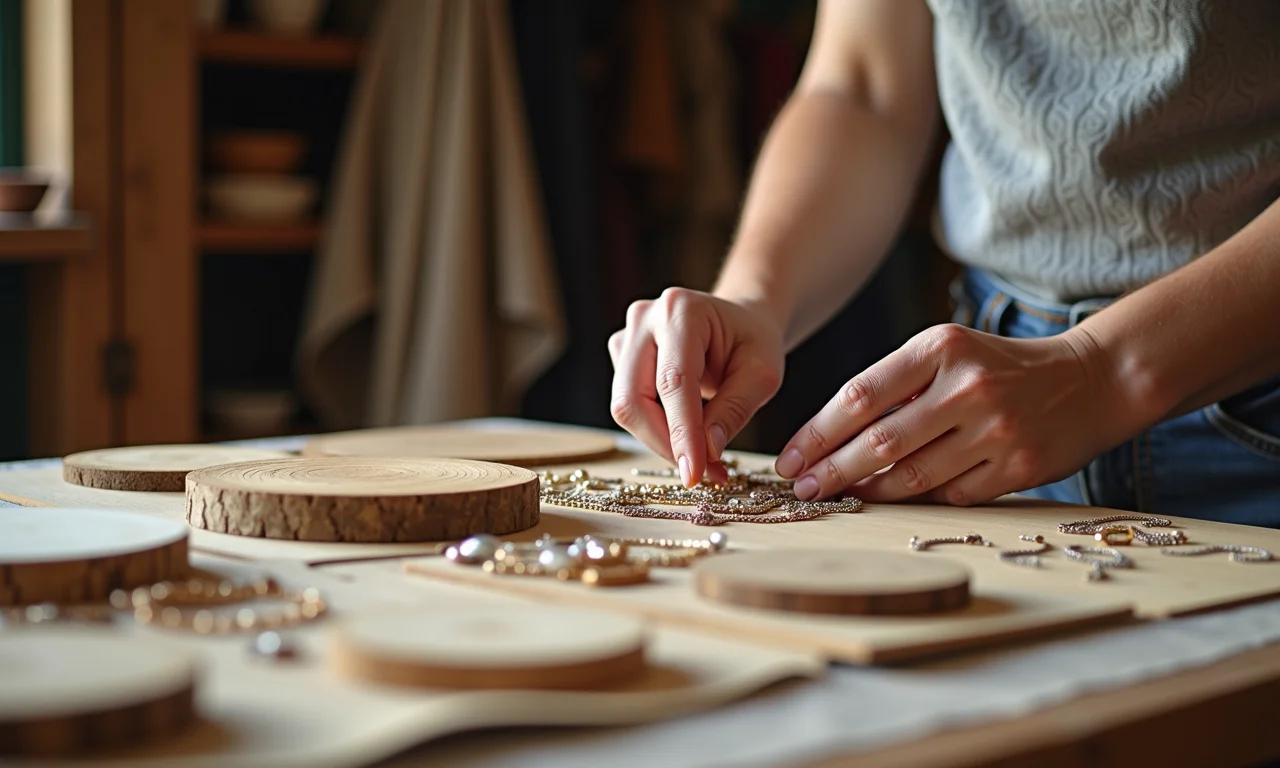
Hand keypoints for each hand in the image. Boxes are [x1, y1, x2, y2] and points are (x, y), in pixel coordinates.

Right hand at [609, 288, 785, 486]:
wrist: (739, 322)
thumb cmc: (752, 341)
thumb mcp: (762, 374)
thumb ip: (735, 410)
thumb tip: (707, 451)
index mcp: (682, 310)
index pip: (673, 381)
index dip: (682, 432)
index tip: (694, 473)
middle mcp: (645, 319)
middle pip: (634, 398)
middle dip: (664, 443)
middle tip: (701, 473)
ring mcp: (627, 337)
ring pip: (627, 407)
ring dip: (662, 441)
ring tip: (703, 458)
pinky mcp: (621, 358)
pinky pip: (631, 406)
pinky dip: (657, 430)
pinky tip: (688, 435)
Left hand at [774, 323, 1130, 504]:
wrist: (1092, 379)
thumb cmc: (998, 367)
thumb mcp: (947, 353)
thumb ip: (895, 385)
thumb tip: (828, 438)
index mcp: (940, 348)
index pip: (860, 396)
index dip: (817, 433)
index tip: (789, 457)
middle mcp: (968, 387)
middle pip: (880, 442)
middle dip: (831, 471)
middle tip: (801, 488)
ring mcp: (997, 430)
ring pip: (913, 475)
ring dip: (867, 492)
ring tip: (836, 497)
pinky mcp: (1020, 468)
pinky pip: (951, 495)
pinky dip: (916, 501)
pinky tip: (889, 503)